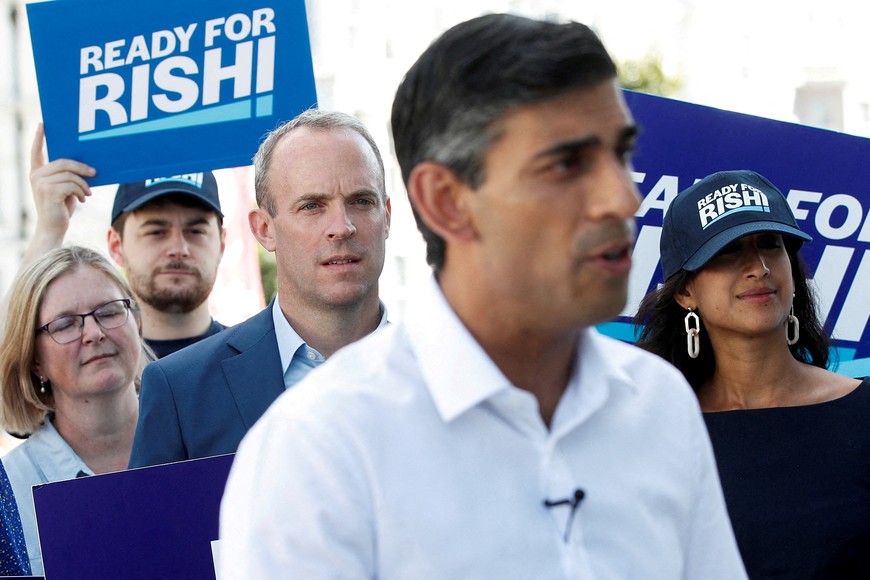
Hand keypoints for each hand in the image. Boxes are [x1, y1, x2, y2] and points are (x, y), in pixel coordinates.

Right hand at [29, 122, 95, 239]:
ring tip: (87, 194)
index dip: (39, 138)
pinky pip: (72, 185)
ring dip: (83, 185)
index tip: (43, 124)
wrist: (54, 228)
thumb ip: (68, 176)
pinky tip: (82, 200)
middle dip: (82, 167)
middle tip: (94, 173)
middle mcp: (36, 175)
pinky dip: (81, 192)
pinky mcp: (48, 191)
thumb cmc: (61, 208)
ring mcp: (40, 183)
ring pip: (70, 175)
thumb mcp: (65, 188)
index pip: (36, 151)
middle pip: (63, 162)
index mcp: (37, 172)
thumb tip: (88, 166)